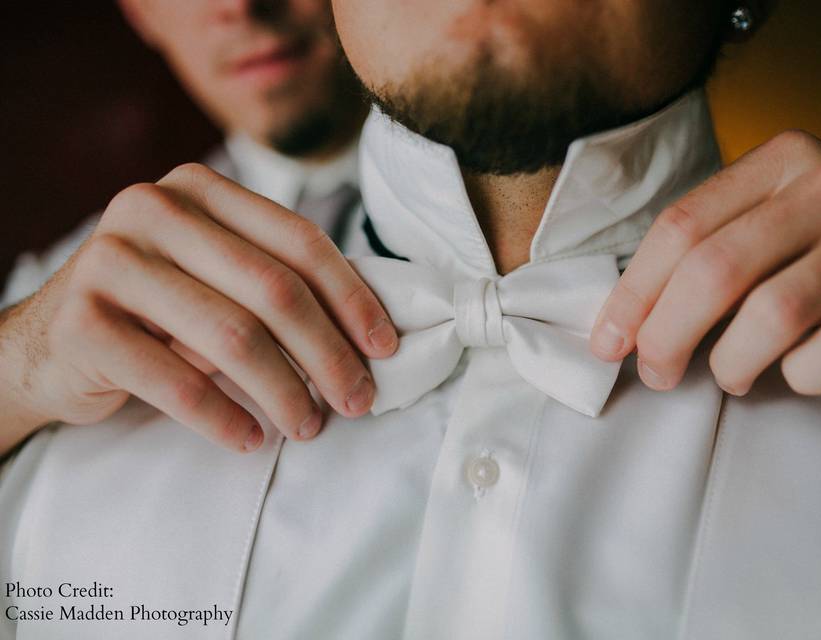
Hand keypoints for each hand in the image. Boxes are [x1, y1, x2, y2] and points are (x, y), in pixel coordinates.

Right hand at [0, 163, 396, 454]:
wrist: (47, 345)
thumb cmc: (155, 313)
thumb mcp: (216, 280)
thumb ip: (276, 284)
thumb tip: (371, 333)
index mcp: (198, 191)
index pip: (299, 241)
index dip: (352, 298)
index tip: (385, 349)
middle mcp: (152, 210)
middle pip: (274, 289)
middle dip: (328, 354)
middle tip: (357, 402)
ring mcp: (110, 261)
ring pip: (231, 336)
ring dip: (284, 392)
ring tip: (308, 427)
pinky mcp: (81, 321)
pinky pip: (175, 381)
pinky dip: (223, 417)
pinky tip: (252, 438)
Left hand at [590, 130, 820, 394]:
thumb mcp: (768, 224)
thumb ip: (702, 254)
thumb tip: (619, 326)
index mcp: (783, 158)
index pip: (682, 227)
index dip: (633, 294)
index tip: (608, 344)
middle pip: (716, 269)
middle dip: (667, 335)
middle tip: (658, 374)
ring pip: (774, 314)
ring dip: (732, 361)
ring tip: (730, 375)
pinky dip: (800, 377)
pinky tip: (796, 372)